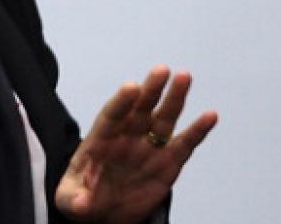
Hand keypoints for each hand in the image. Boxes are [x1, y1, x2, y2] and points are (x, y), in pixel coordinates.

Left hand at [54, 65, 217, 223]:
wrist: (104, 213)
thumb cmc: (82, 199)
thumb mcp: (70, 200)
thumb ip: (76, 200)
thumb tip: (82, 204)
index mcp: (101, 140)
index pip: (111, 116)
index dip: (121, 102)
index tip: (131, 87)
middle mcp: (127, 137)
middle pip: (140, 109)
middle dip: (151, 89)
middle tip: (162, 70)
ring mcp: (149, 148)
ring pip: (164, 118)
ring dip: (175, 98)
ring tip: (184, 77)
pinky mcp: (168, 163)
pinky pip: (184, 144)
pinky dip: (197, 131)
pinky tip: (210, 116)